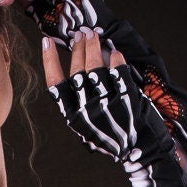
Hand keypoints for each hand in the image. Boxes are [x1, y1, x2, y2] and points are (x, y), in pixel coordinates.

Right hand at [41, 27, 174, 171]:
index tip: (47, 42)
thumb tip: (78, 65)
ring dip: (94, 47)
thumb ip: (79, 102)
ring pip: (95, 67)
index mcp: (73, 117)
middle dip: (78, 48)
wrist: (139, 151)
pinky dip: (115, 59)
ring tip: (94, 37)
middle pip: (77, 71)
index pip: (56, 84)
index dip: (50, 61)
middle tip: (80, 35)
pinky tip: (114, 53)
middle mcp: (86, 109)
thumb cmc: (112, 136)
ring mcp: (106, 103)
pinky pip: (118, 71)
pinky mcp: (125, 99)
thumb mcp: (88, 125)